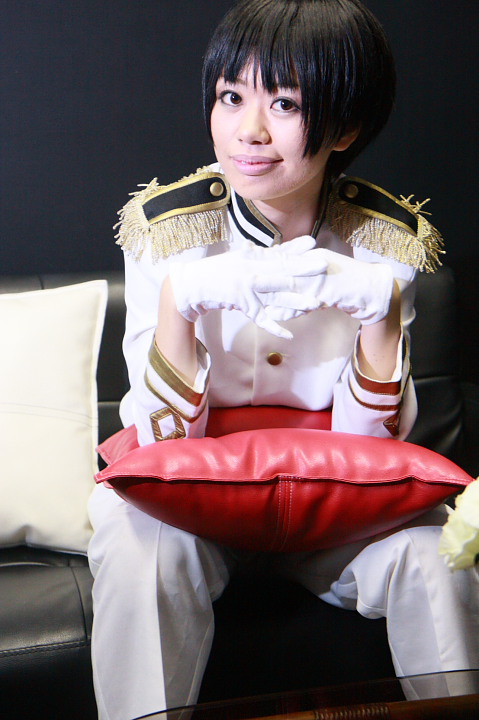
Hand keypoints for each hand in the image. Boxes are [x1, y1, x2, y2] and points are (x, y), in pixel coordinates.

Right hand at [168, 235, 325, 338]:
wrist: (192, 285)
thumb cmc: (214, 272)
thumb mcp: (234, 259)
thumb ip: (250, 255)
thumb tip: (260, 247)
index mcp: (251, 258)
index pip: (278, 252)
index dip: (296, 248)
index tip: (314, 243)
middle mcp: (251, 271)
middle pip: (282, 271)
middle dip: (304, 269)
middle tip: (324, 266)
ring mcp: (248, 288)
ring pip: (277, 295)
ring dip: (297, 300)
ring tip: (316, 304)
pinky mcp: (243, 304)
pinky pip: (262, 318)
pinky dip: (275, 327)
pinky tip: (289, 335)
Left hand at [256, 248, 394, 324]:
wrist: (372, 288)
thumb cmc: (345, 280)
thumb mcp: (321, 271)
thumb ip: (302, 270)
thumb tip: (284, 270)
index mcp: (310, 256)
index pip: (282, 256)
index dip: (262, 256)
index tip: (244, 253)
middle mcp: (313, 264)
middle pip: (280, 268)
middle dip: (258, 272)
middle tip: (238, 276)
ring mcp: (319, 279)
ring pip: (289, 286)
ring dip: (269, 291)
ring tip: (250, 295)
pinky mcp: (325, 294)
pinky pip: (303, 303)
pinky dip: (289, 311)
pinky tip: (275, 317)